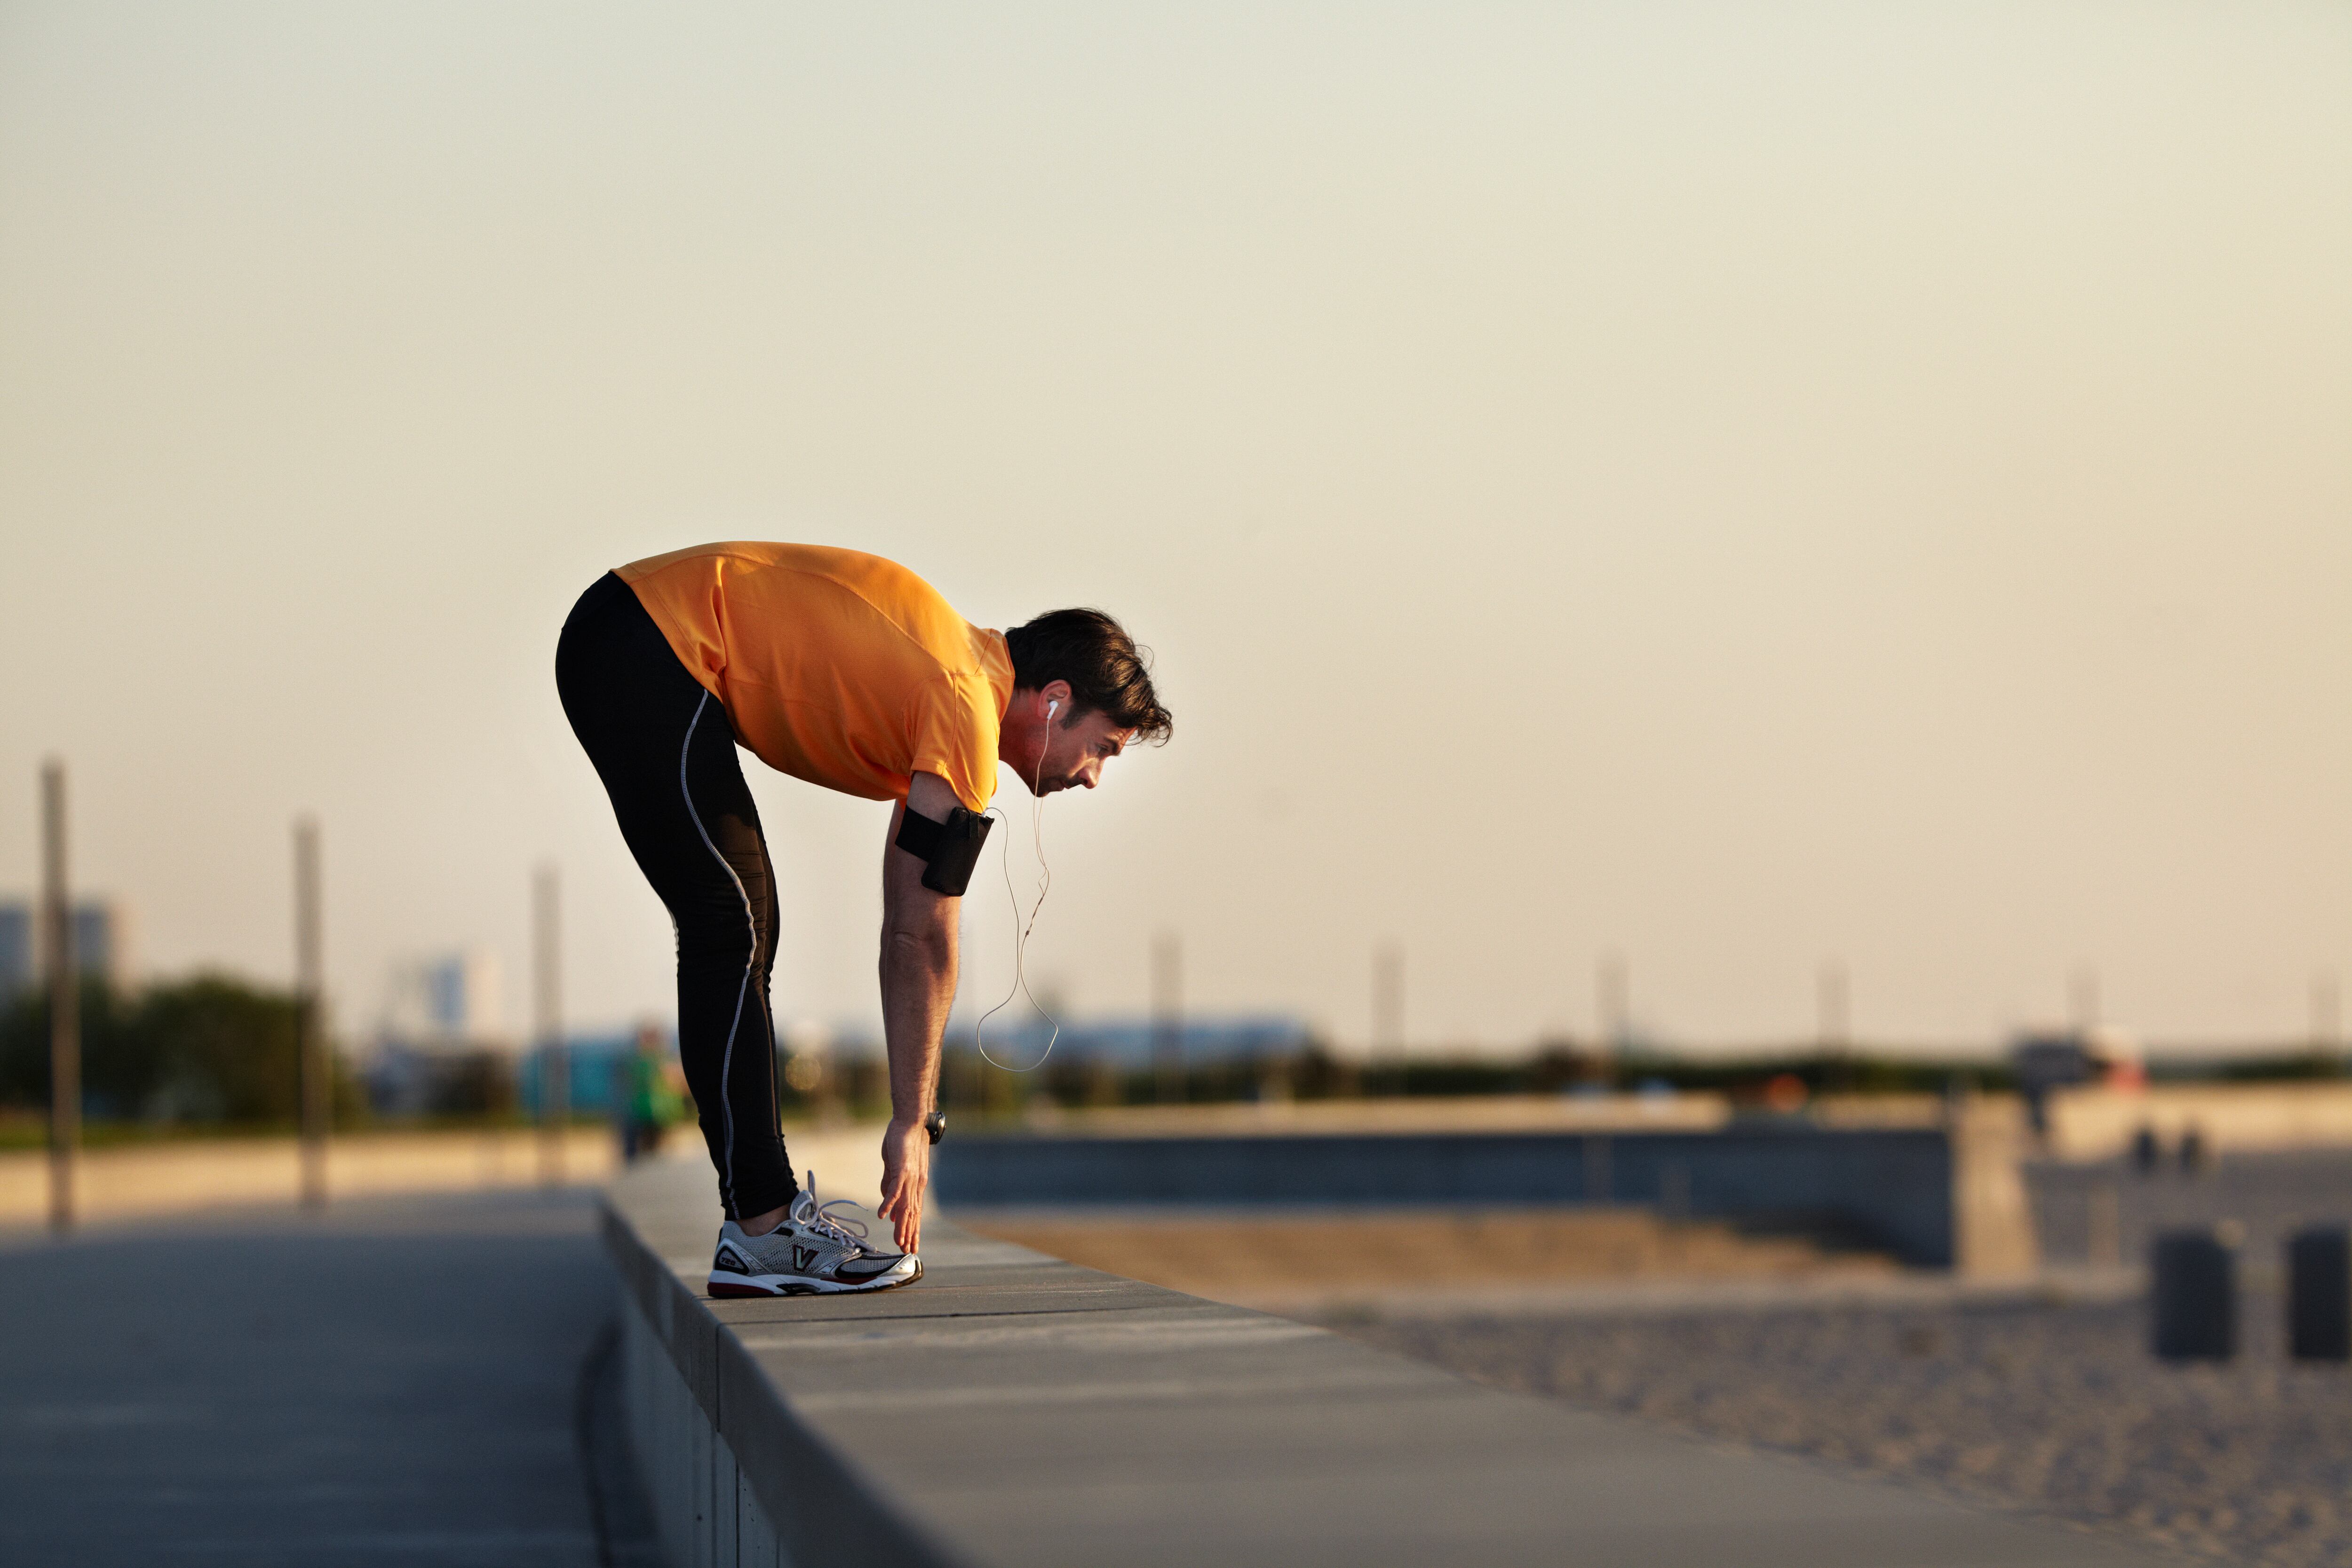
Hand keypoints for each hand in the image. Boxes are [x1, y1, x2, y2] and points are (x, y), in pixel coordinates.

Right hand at [876, 1116, 929, 1253]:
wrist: (909, 1122)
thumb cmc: (901, 1143)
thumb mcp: (894, 1169)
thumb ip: (891, 1187)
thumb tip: (890, 1209)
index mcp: (915, 1184)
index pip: (914, 1212)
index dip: (913, 1229)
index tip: (911, 1245)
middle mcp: (915, 1184)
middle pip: (912, 1214)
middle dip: (909, 1233)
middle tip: (908, 1250)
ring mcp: (910, 1178)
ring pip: (906, 1206)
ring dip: (901, 1225)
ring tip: (899, 1241)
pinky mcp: (902, 1170)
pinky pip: (895, 1190)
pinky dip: (889, 1203)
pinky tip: (884, 1216)